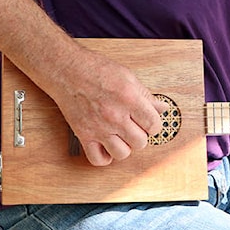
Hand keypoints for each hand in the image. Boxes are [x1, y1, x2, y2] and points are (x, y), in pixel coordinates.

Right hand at [43, 48, 165, 166]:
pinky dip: (104, 157)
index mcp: (129, 99)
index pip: (154, 125)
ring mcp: (99, 128)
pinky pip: (98, 159)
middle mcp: (115, 116)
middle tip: (134, 126)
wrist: (67, 70)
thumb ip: (146, 95)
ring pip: (122, 154)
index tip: (149, 121)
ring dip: (124, 146)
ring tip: (121, 135)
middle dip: (140, 135)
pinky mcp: (84, 135)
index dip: (154, 124)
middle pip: (140, 142)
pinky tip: (106, 145)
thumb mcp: (127, 76)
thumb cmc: (95, 69)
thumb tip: (162, 107)